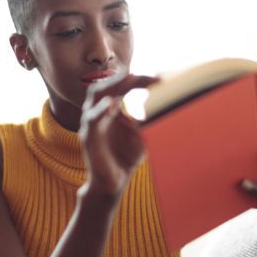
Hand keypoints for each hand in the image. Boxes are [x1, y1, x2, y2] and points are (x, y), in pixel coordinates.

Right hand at [78, 72, 158, 197]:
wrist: (113, 183)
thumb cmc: (126, 157)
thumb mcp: (143, 135)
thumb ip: (150, 119)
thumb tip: (168, 104)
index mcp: (110, 109)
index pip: (121, 86)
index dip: (138, 80)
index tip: (159, 79)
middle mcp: (98, 112)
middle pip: (106, 85)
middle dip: (122, 77)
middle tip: (139, 74)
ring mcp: (91, 124)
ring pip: (95, 97)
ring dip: (111, 86)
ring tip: (127, 79)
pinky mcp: (88, 139)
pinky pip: (92, 121)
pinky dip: (100, 111)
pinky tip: (112, 105)